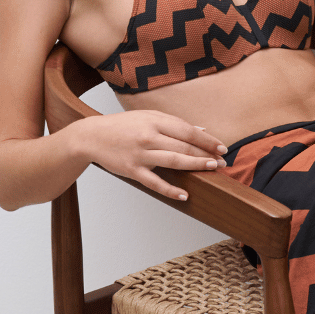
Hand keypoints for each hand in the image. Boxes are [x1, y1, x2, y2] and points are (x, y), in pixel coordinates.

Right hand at [71, 111, 227, 200]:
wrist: (91, 136)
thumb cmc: (122, 126)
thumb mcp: (147, 117)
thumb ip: (174, 124)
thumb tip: (201, 132)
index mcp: (154, 121)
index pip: (187, 131)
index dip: (207, 140)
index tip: (222, 147)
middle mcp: (148, 137)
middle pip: (184, 147)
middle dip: (206, 154)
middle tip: (223, 162)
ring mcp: (140, 154)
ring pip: (174, 161)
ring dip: (195, 166)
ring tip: (212, 169)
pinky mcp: (132, 170)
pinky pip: (154, 182)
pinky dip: (170, 190)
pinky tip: (185, 195)